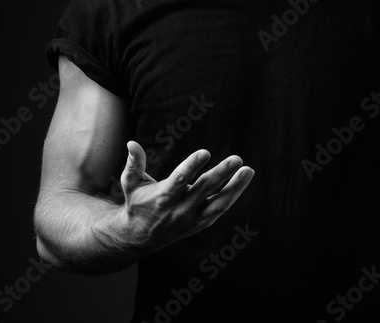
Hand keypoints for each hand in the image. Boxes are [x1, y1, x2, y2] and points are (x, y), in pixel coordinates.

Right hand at [116, 140, 253, 250]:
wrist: (140, 236)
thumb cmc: (137, 203)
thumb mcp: (131, 183)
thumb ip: (134, 163)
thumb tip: (132, 143)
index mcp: (163, 197)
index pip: (180, 180)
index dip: (192, 166)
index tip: (205, 152)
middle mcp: (180, 210)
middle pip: (204, 190)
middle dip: (222, 174)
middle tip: (237, 159)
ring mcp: (193, 218)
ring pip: (218, 204)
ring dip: (236, 187)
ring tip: (249, 170)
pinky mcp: (201, 223)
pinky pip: (220, 209)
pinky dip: (233, 195)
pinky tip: (243, 179)